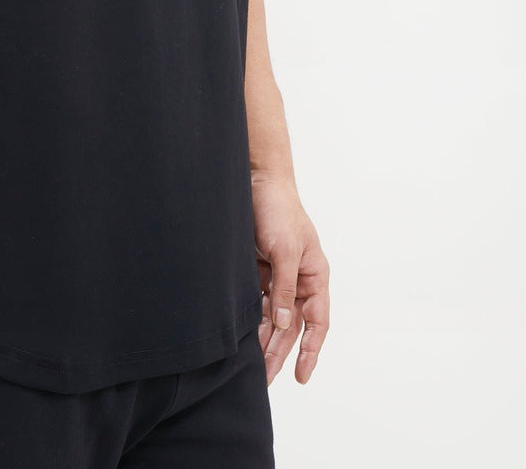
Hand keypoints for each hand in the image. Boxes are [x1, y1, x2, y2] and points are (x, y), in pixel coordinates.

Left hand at [251, 173, 329, 385]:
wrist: (256, 180)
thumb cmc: (278, 210)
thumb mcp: (285, 250)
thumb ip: (285, 288)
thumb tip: (285, 323)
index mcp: (315, 275)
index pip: (317, 322)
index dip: (311, 350)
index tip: (302, 376)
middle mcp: (299, 279)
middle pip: (292, 325)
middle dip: (280, 352)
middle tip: (265, 378)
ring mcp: (278, 274)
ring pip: (273, 316)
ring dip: (264, 339)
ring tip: (252, 366)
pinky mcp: (259, 268)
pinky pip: (257, 301)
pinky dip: (252, 319)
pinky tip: (243, 337)